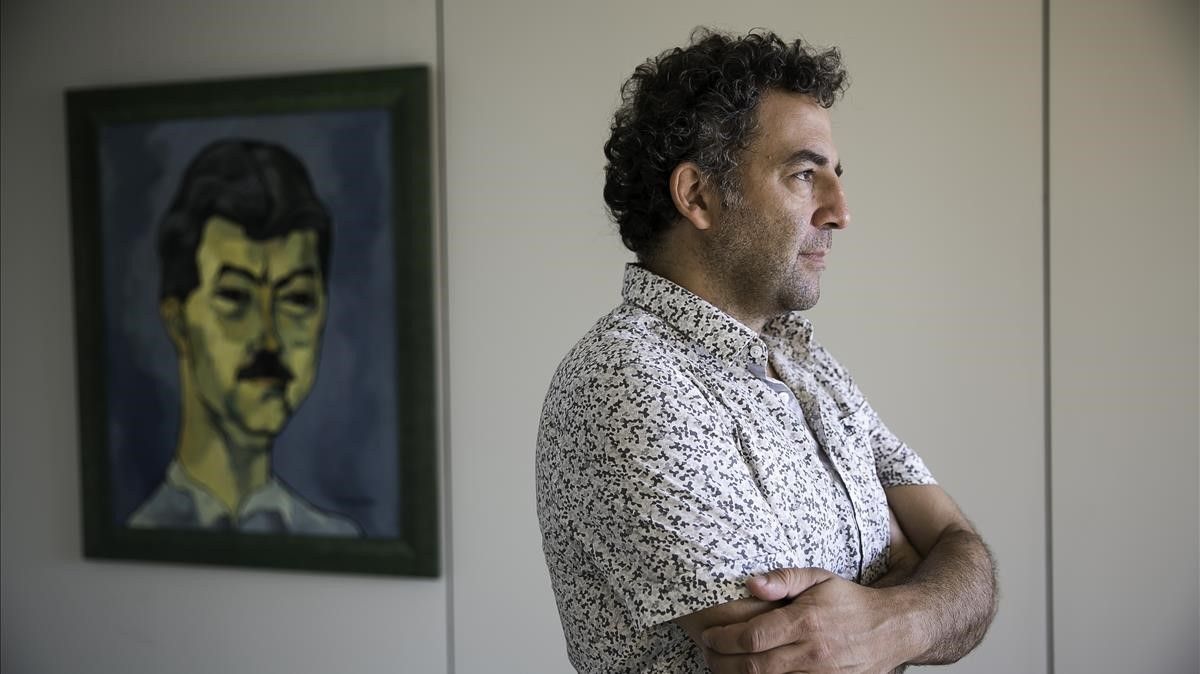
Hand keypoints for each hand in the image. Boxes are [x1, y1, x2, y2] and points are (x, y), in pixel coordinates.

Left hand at [699, 568, 910, 673]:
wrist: (892, 629)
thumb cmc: (850, 601)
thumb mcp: (819, 578)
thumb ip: (784, 578)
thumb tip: (750, 583)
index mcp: (806, 621)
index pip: (753, 637)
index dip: (723, 639)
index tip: (708, 635)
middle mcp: (812, 652)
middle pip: (754, 667)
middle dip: (721, 662)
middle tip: (707, 653)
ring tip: (721, 665)